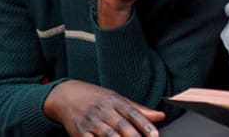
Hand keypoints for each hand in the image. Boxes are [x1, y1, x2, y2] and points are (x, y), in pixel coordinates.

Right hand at [43, 80, 164, 135]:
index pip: (133, 113)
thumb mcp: (118, 99)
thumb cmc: (98, 98)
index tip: (155, 135)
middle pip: (122, 126)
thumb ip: (139, 110)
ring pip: (107, 134)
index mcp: (116, 101)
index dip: (145, 124)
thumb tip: (161, 116)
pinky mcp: (79, 132)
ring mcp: (91, 122)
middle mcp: (104, 111)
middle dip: (134, 136)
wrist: (68, 95)